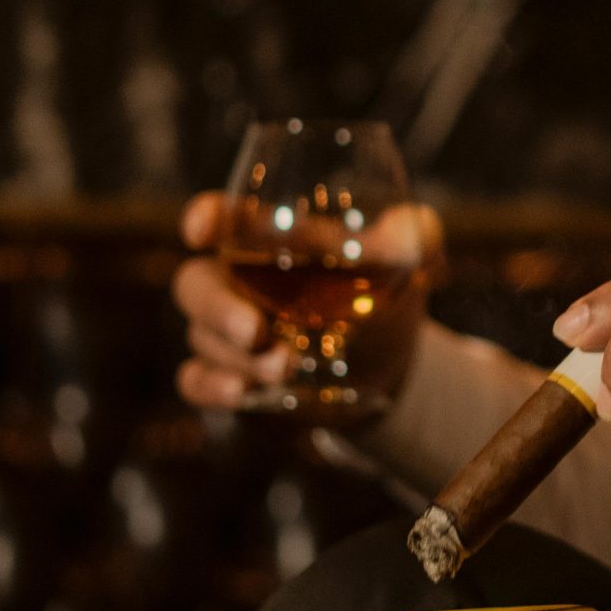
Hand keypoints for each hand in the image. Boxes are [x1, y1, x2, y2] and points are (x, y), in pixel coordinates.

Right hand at [173, 193, 441, 413]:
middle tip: (254, 329)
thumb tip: (417, 230)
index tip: (199, 231)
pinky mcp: (230, 378)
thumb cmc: (382, 292)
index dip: (203, 218)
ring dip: (238, 357)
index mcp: (266, 239)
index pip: (220, 217)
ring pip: (201, 338)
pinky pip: (194, 381)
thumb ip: (410, 236)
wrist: (384, 365)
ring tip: (286, 367)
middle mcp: (236, 281)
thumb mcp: (403, 258)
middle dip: (217, 308)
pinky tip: (241, 393)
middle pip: (193, 284)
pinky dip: (210, 386)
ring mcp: (227, 333)